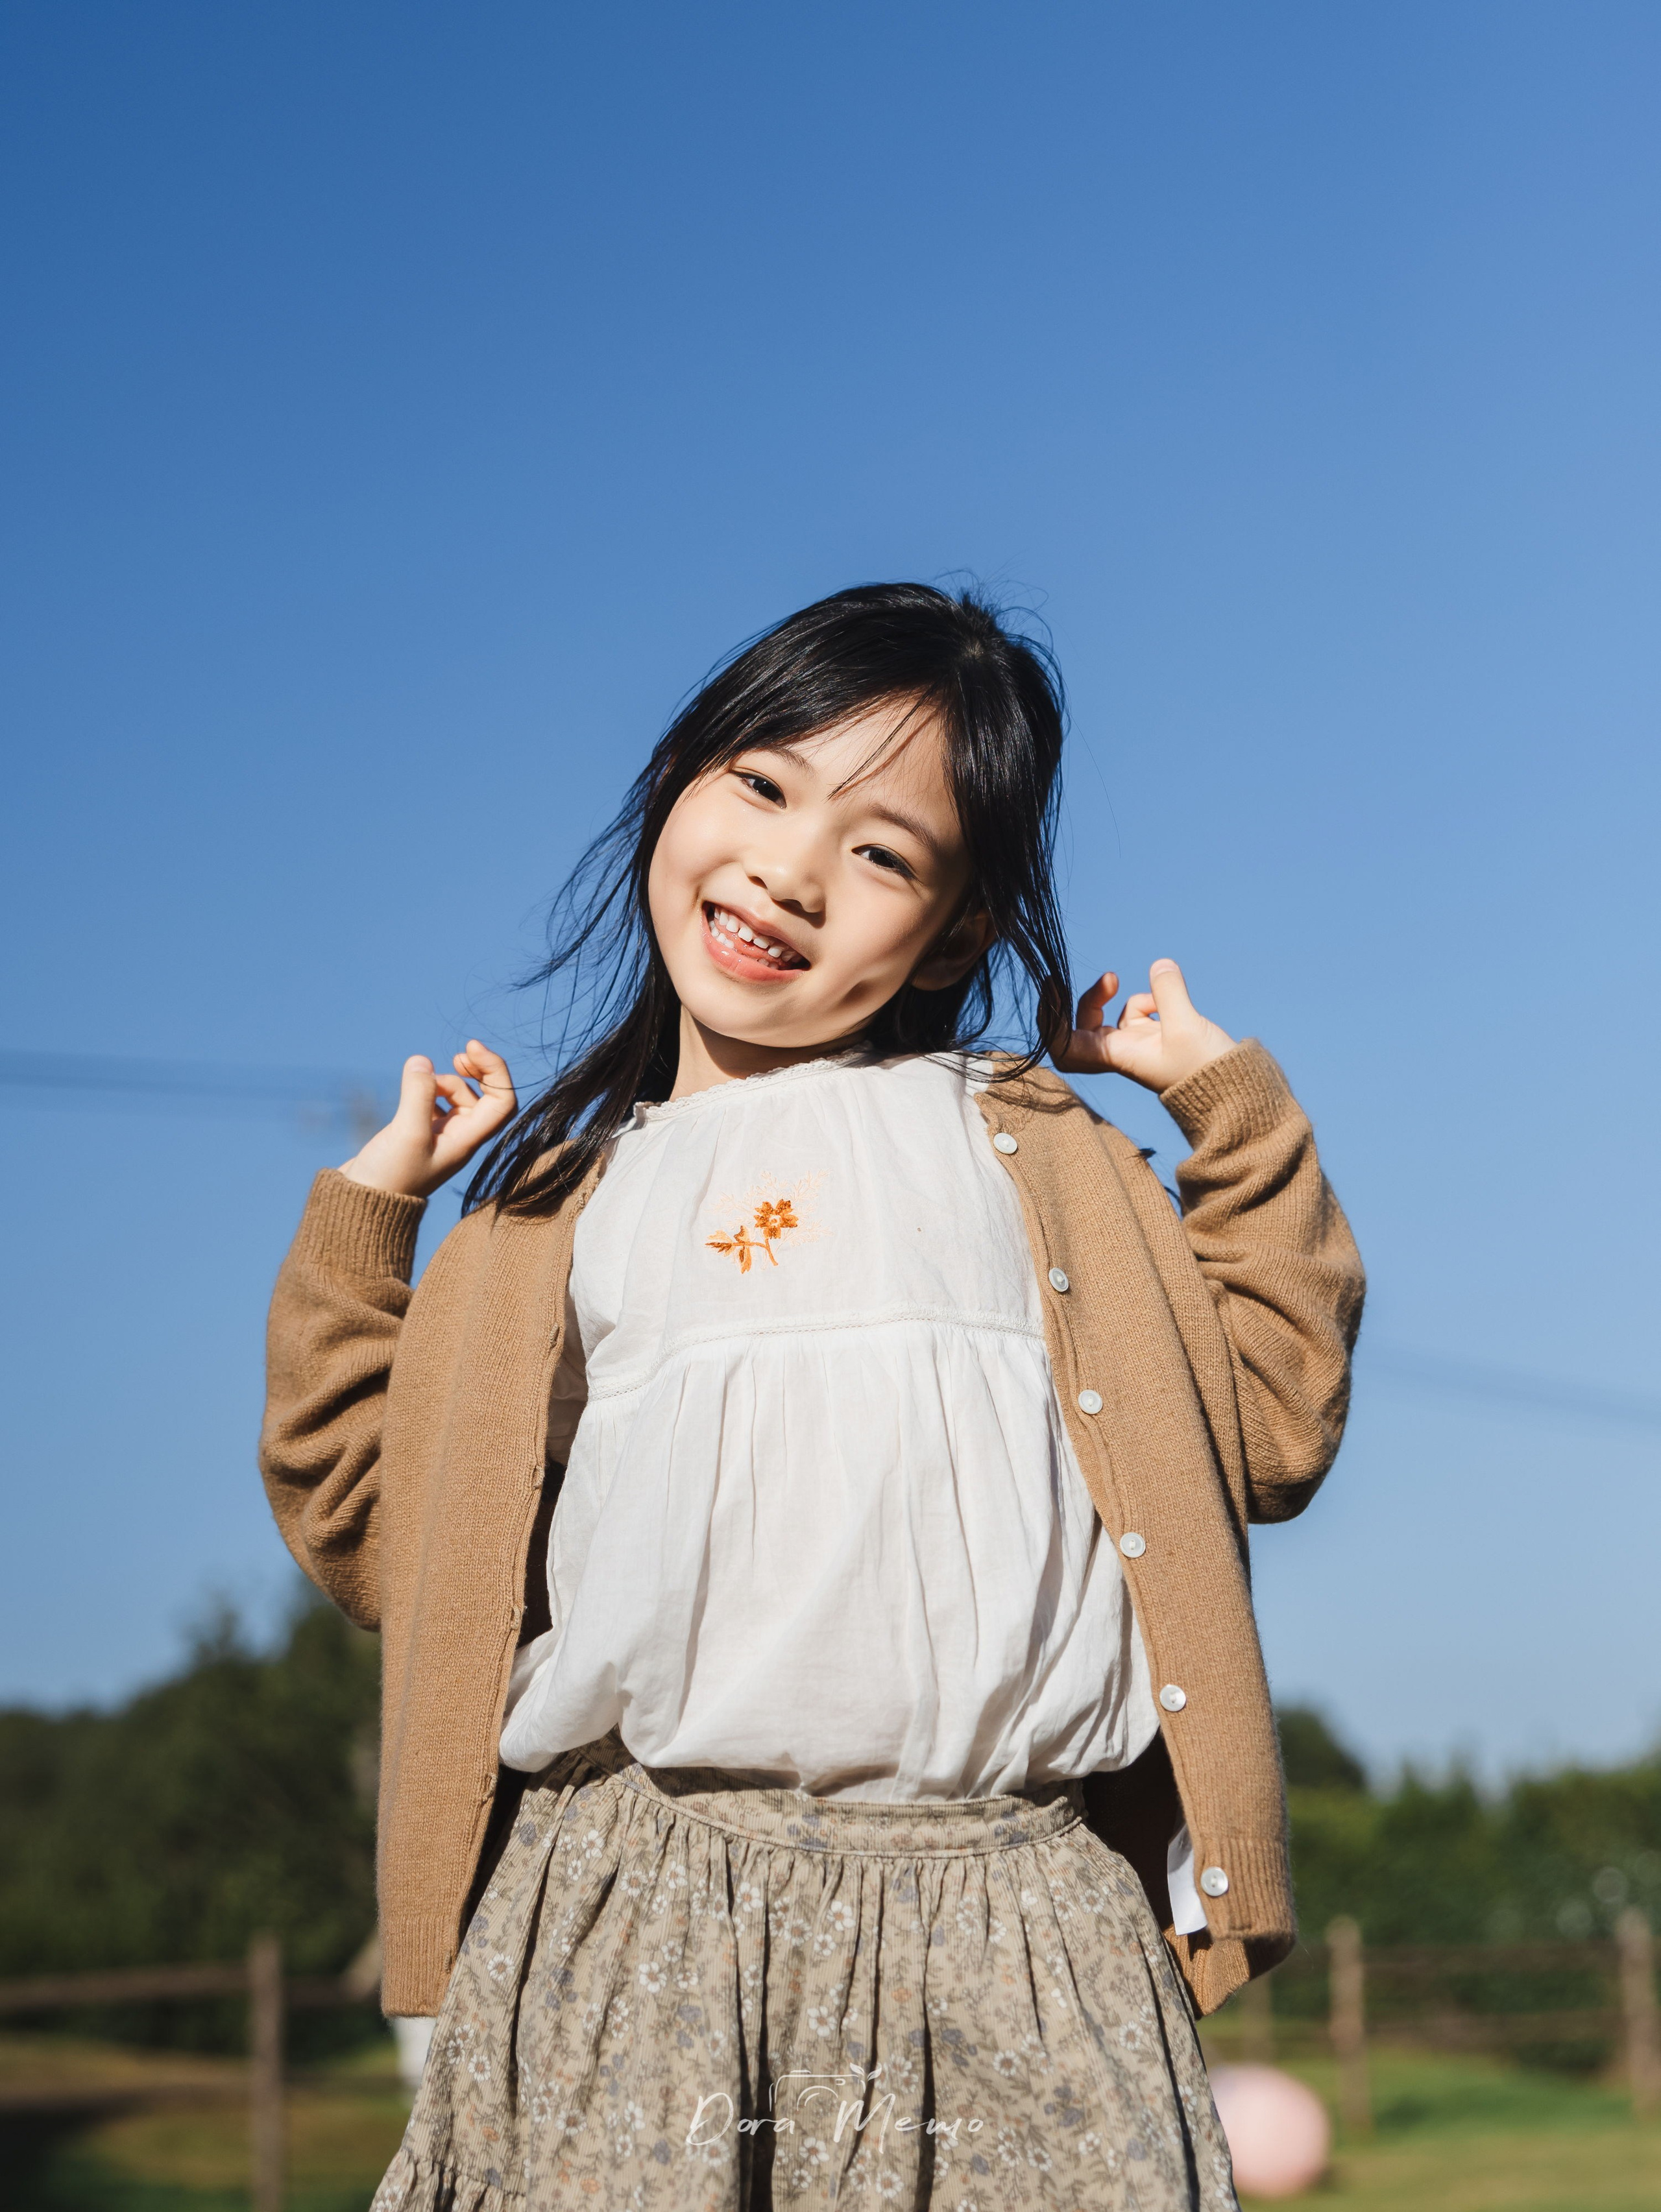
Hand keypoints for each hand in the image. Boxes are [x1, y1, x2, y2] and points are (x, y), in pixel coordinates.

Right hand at [339, 1042, 517, 1197]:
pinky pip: (435, 1105)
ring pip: (458, 1098)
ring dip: (445, 1081)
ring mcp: (440, 1137)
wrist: (361, 1203)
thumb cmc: (390, 1176)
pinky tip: (414, 1091)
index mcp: (468, 1140)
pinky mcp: (418, 1135)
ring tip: (421, 1083)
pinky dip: (428, 1091)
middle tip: (460, 1054)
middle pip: (485, 1096)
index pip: (503, 1101)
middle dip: (477, 1071)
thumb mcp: (407, 1132)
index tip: (470, 1049)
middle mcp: (460, 1138)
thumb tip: (422, 1061)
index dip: (495, 1070)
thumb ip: (418, 1094)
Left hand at [1051, 960, 1234, 1094]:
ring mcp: (1136, 1046)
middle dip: (1088, 1000)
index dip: (1051, 1022)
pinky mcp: (1155, 1038)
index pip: (1066, 1046)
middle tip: (1107, 979)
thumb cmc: (1205, 1071)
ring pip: (1108, 1017)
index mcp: (1116, 1057)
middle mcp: (1120, 1053)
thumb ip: (1169, 992)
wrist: (1232, 1093)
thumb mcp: (1187, 1027)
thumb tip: (1159, 965)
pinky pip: (1137, 1013)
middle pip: (1082, 1027)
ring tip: (1131, 986)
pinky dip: (1147, 1001)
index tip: (1053, 990)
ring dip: (1116, 996)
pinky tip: (1165, 1004)